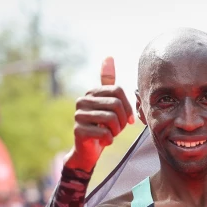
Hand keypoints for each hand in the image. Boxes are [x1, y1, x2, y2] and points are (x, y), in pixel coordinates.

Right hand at [65, 57, 134, 171]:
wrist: (88, 149)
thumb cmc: (102, 125)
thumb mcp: (108, 103)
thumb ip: (108, 82)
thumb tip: (108, 56)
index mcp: (92, 92)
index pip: (118, 90)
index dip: (127, 106)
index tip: (128, 119)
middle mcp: (82, 100)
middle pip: (116, 104)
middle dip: (123, 120)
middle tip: (118, 129)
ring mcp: (78, 115)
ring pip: (111, 119)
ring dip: (116, 131)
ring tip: (111, 134)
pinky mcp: (78, 130)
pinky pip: (105, 133)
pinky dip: (109, 140)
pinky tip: (104, 141)